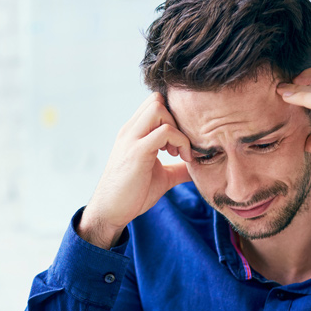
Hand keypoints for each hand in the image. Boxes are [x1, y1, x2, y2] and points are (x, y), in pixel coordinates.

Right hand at [79, 93, 192, 248]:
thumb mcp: (162, 176)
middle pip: (157, 99)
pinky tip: (182, 159)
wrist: (110, 211)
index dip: (173, 116)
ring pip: (159, 108)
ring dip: (177, 128)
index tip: (181, 141)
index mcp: (135, 132)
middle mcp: (131, 130)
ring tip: (180, 152)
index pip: (155, 103)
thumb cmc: (133, 194)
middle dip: (176, 118)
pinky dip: (180, 141)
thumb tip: (199, 167)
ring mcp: (132, 139)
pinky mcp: (137, 152)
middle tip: (181, 144)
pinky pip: (164, 131)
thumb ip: (178, 168)